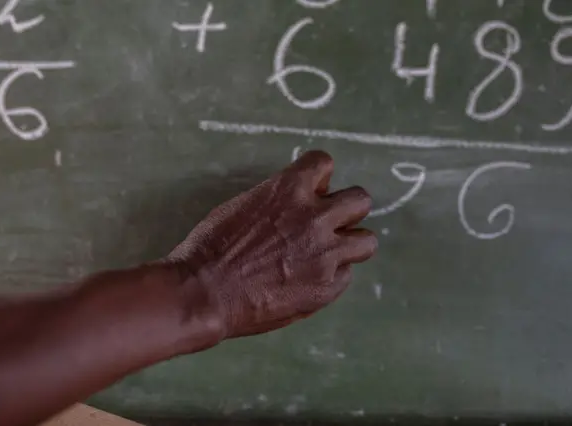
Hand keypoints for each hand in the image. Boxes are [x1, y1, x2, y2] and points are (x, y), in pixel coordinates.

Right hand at [167, 151, 376, 338]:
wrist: (205, 293)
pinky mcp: (327, 288)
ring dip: (348, 244)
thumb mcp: (243, 206)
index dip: (318, 178)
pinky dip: (330, 276)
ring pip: (366, 241)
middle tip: (327, 224)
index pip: (324, 163)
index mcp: (290, 190)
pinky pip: (345, 275)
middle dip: (345, 209)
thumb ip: (280, 202)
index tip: (310, 191)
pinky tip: (307, 282)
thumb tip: (300, 203)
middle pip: (360, 200)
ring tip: (326, 255)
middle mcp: (316, 218)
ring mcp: (326, 254)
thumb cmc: (211, 246)